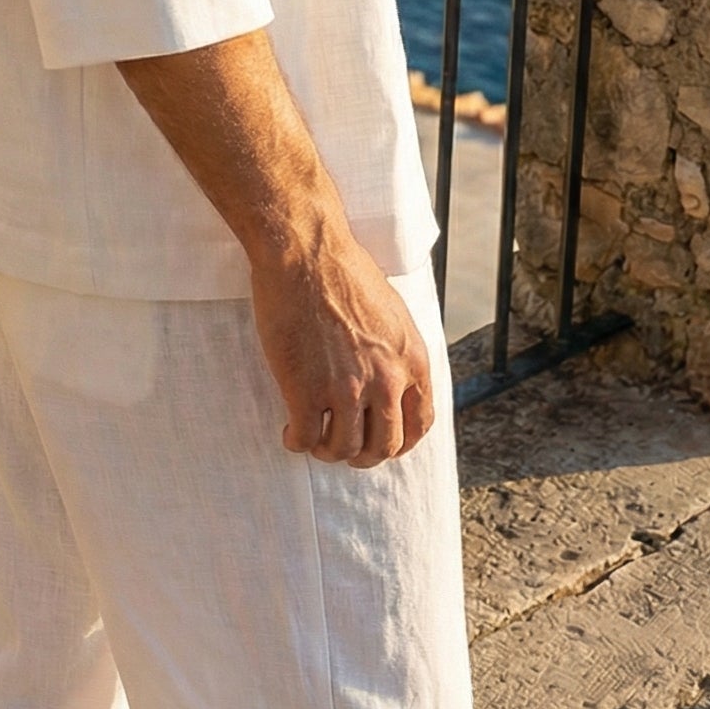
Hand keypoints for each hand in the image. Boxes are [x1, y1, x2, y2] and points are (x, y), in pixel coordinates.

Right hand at [249, 227, 434, 465]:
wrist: (307, 254)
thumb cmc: (345, 271)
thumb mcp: (394, 314)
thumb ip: (397, 353)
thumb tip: (392, 378)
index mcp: (412, 361)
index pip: (419, 425)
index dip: (399, 443)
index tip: (381, 443)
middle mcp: (386, 381)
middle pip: (382, 447)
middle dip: (362, 454)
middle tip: (343, 446)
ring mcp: (345, 389)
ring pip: (343, 449)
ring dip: (328, 450)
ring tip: (314, 438)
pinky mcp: (305, 390)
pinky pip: (306, 438)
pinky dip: (297, 442)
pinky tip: (291, 431)